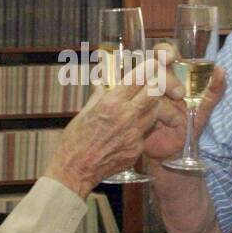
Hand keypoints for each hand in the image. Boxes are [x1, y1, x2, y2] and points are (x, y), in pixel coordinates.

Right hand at [44, 62, 162, 198]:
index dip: (148, 68)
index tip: (154, 61)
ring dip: (151, 105)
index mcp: (111, 104)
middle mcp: (127, 117)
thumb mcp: (84, 112)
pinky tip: (129, 129)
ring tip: (141, 104)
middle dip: (156, 85)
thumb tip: (103, 82)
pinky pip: (144, 133)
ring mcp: (134, 135)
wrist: (75, 170)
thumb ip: (99, 95)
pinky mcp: (137, 150)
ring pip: (153, 113)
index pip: (137, 79)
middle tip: (156, 80)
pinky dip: (140, 127)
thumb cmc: (74, 141)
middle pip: (154, 94)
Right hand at [142, 43, 227, 162]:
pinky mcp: (134, 110)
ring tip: (174, 117)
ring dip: (160, 97)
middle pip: (150, 66)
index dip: (165, 51)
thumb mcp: (204, 110)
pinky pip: (137, 104)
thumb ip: (215, 91)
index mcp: (171, 76)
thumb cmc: (188, 127)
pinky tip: (157, 123)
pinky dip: (149, 111)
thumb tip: (220, 69)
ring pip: (143, 84)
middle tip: (180, 95)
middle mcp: (153, 82)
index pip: (163, 53)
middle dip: (166, 77)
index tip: (171, 57)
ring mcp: (141, 95)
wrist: (173, 153)